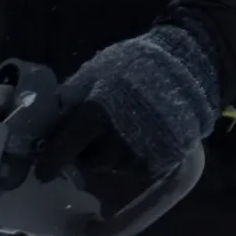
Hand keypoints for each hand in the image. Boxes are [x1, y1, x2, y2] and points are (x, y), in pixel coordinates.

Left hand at [33, 24, 221, 208]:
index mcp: (96, 114)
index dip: (51, 162)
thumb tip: (46, 124)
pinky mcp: (161, 162)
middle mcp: (116, 139)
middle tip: (95, 133)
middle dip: (86, 150)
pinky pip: (135, 166)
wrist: (193, 63)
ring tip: (125, 126)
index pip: (64, 147)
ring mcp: (140, 153)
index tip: (42, 172)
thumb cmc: (138, 64)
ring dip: (111, 152)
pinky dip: (133, 155)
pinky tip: (142, 134)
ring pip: (112, 164)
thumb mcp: (97, 72)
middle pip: (88, 160)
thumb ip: (70, 99)